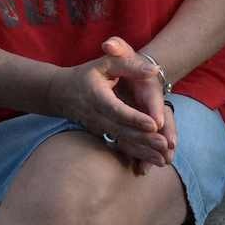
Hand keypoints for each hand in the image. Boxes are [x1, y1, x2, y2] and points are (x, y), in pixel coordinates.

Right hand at [45, 36, 173, 173]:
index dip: (135, 118)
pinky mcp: (101, 134)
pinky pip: (119, 146)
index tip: (154, 124)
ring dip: (142, 151)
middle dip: (143, 139)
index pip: (117, 110)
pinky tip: (152, 162)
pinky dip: (136, 154)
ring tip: (163, 160)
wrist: (61, 93)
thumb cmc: (88, 73)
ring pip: (121, 141)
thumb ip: (130, 64)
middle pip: (121, 130)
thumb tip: (155, 70)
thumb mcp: (107, 62)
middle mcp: (96, 115)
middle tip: (164, 145)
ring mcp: (97, 127)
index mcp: (97, 96)